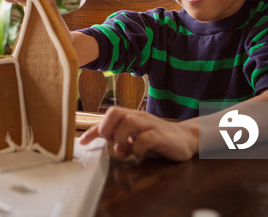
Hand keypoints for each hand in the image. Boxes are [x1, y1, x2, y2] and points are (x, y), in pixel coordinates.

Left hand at [79, 106, 197, 161]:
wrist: (185, 138)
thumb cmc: (158, 139)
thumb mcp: (136, 139)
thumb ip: (121, 141)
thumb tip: (106, 146)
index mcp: (131, 117)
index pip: (107, 118)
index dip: (93, 130)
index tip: (82, 143)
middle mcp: (139, 117)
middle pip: (115, 112)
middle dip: (107, 129)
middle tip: (112, 143)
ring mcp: (150, 125)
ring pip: (128, 122)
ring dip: (121, 139)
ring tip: (125, 150)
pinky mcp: (161, 135)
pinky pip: (145, 138)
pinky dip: (138, 148)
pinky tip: (140, 154)